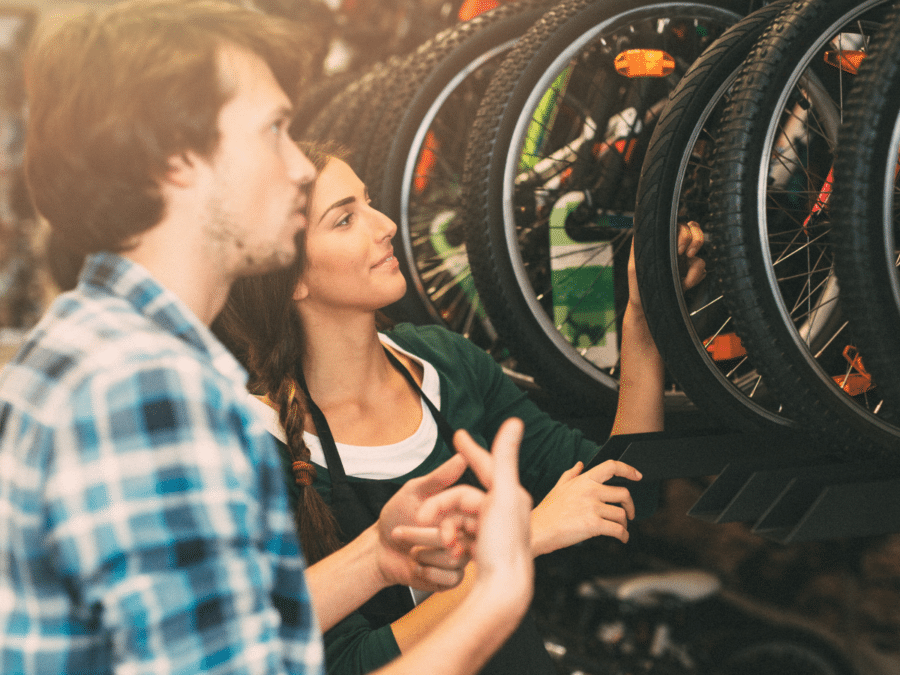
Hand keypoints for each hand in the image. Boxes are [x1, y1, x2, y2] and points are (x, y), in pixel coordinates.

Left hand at [378, 454, 481, 591]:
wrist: (379, 549)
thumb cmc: (396, 517)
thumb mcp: (414, 492)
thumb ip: (438, 478)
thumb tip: (461, 457)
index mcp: (461, 511)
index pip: (473, 510)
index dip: (452, 516)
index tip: (428, 519)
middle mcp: (465, 533)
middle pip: (466, 537)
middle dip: (431, 538)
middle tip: (412, 536)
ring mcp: (461, 556)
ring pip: (457, 559)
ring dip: (426, 554)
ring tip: (412, 550)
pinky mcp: (453, 577)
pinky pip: (452, 578)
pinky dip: (428, 572)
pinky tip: (417, 565)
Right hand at [419, 419, 533, 603]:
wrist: (502, 591)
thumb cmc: (505, 545)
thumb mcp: (503, 495)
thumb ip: (504, 458)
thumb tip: (514, 422)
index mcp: (510, 495)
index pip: (488, 465)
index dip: (472, 450)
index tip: (458, 434)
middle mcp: (503, 511)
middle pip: (462, 498)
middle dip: (441, 506)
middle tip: (423, 518)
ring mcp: (492, 531)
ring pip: (456, 518)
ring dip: (441, 528)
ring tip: (439, 543)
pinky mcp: (483, 549)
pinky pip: (458, 536)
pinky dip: (448, 541)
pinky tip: (446, 551)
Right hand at [530, 459, 641, 555]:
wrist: (539, 530)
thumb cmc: (548, 511)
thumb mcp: (558, 487)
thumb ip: (571, 474)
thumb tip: (580, 464)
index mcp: (584, 480)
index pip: (612, 467)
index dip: (628, 470)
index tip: (637, 475)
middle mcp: (590, 491)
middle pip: (624, 494)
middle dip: (630, 506)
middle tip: (629, 513)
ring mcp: (592, 508)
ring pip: (622, 514)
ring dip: (625, 524)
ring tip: (621, 528)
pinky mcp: (594, 525)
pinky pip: (618, 530)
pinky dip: (624, 536)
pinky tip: (621, 538)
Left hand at [627, 221, 705, 314]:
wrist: (649, 308)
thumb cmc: (639, 287)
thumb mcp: (635, 265)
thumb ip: (637, 246)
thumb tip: (638, 227)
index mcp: (662, 243)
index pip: (678, 226)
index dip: (684, 233)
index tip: (679, 248)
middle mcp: (675, 248)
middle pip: (694, 230)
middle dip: (695, 240)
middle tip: (686, 255)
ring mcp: (685, 260)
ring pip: (700, 252)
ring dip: (695, 266)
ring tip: (684, 279)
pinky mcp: (692, 273)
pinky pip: (702, 268)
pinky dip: (695, 278)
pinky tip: (684, 285)